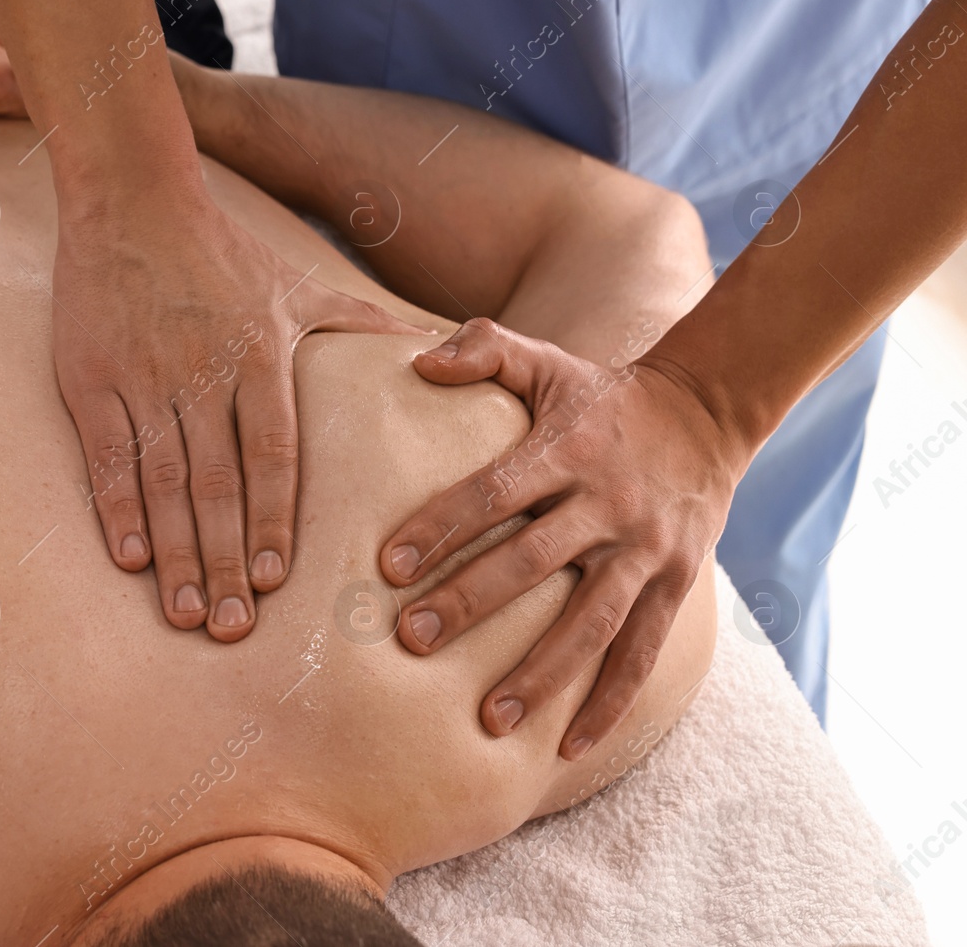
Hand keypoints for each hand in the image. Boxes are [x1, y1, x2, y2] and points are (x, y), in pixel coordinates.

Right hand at [57, 195, 425, 640]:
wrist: (130, 200)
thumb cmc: (223, 252)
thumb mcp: (301, 284)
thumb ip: (363, 323)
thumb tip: (437, 346)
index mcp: (258, 355)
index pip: (272, 453)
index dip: (273, 518)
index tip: (279, 579)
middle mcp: (201, 373)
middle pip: (216, 483)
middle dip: (225, 560)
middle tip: (233, 629)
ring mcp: (142, 378)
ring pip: (161, 480)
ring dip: (173, 552)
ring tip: (185, 613)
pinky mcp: (91, 379)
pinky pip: (105, 456)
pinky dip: (115, 509)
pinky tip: (126, 559)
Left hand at [381, 319, 747, 758]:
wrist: (709, 411)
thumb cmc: (602, 395)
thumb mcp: (548, 359)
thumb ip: (484, 349)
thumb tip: (419, 361)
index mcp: (567, 449)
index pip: (493, 492)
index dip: (441, 526)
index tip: (388, 567)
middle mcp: (608, 503)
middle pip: (532, 562)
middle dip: (470, 604)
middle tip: (412, 641)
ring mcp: (646, 549)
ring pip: (591, 622)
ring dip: (540, 674)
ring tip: (488, 720)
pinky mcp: (676, 583)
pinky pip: (642, 653)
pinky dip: (609, 703)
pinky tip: (569, 748)